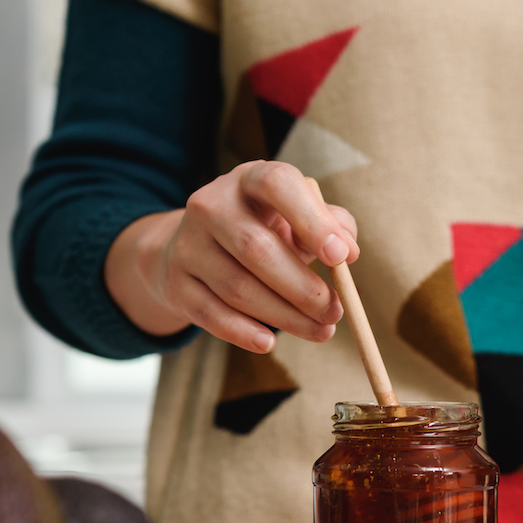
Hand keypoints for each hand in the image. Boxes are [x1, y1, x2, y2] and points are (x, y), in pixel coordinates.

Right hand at [104, 160, 359, 353]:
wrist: (196, 248)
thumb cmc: (264, 229)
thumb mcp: (297, 217)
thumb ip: (331, 224)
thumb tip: (347, 251)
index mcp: (249, 179)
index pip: (277, 184)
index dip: (312, 220)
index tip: (342, 257)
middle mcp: (211, 205)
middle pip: (256, 248)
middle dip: (303, 288)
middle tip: (335, 312)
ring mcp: (187, 245)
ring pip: (237, 288)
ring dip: (284, 316)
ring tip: (319, 331)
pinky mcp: (176, 283)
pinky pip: (211, 314)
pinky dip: (243, 332)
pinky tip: (269, 342)